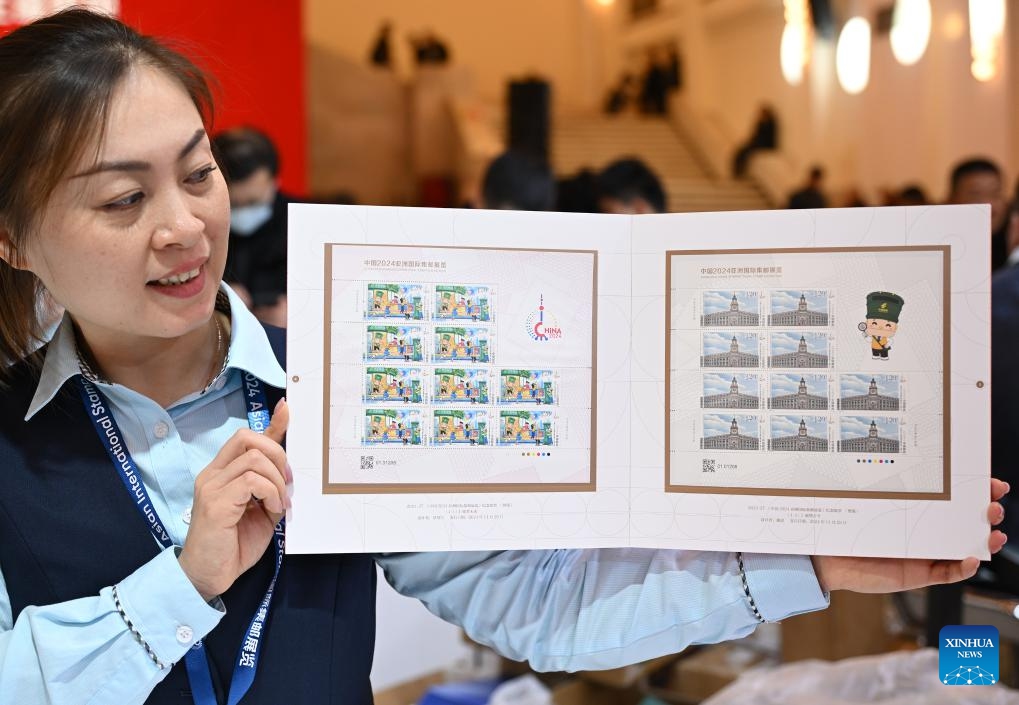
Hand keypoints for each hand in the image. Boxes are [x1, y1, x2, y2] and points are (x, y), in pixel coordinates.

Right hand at [178, 398, 290, 600]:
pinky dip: (271, 492)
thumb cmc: (233, 545)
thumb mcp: (261, 509)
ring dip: (276, 480)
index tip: (288, 407)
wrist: (208, 576)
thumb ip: (270, 488)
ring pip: (254, 459)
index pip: (246, 438)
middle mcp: (212, 474)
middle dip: (277, 453)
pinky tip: (272, 510)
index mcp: (221, 473)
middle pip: (247, 438)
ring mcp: (211, 486)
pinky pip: (252, 481)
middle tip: (287, 481)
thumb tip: (289, 470)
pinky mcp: (215, 502)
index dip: (270, 422)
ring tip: (280, 503)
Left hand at [811, 478, 1008, 592]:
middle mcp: (924, 530)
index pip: (952, 499)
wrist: (827, 557)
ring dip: (984, 541)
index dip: (975, 491)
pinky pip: (948, 573)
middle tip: (993, 506)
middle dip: (986, 512)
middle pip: (965, 521)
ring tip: (994, 533)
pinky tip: (972, 559)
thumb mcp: (868, 503)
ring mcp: (925, 553)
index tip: (991, 482)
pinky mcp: (919, 574)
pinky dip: (963, 568)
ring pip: (964, 547)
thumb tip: (902, 461)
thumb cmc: (846, 526)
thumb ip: (886, 491)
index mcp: (916, 510)